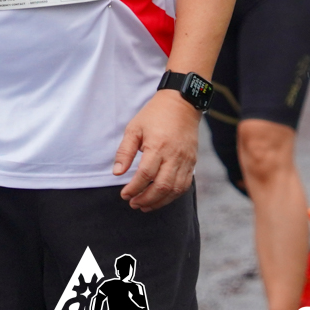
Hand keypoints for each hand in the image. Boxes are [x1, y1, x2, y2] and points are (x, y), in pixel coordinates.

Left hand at [113, 91, 199, 211]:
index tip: (124, 194)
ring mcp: (186, 160)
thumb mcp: (134, 128)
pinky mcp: (192, 162)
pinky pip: (184, 185)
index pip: (145, 175)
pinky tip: (161, 198)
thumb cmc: (154, 115)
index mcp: (158, 146)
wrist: (182, 103)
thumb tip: (117, 173)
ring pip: (175, 190)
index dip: (133, 188)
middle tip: (133, 204)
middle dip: (145, 199)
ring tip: (145, 205)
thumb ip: (125, 151)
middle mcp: (174, 155)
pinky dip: (172, 196)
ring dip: (159, 202)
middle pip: (161, 187)